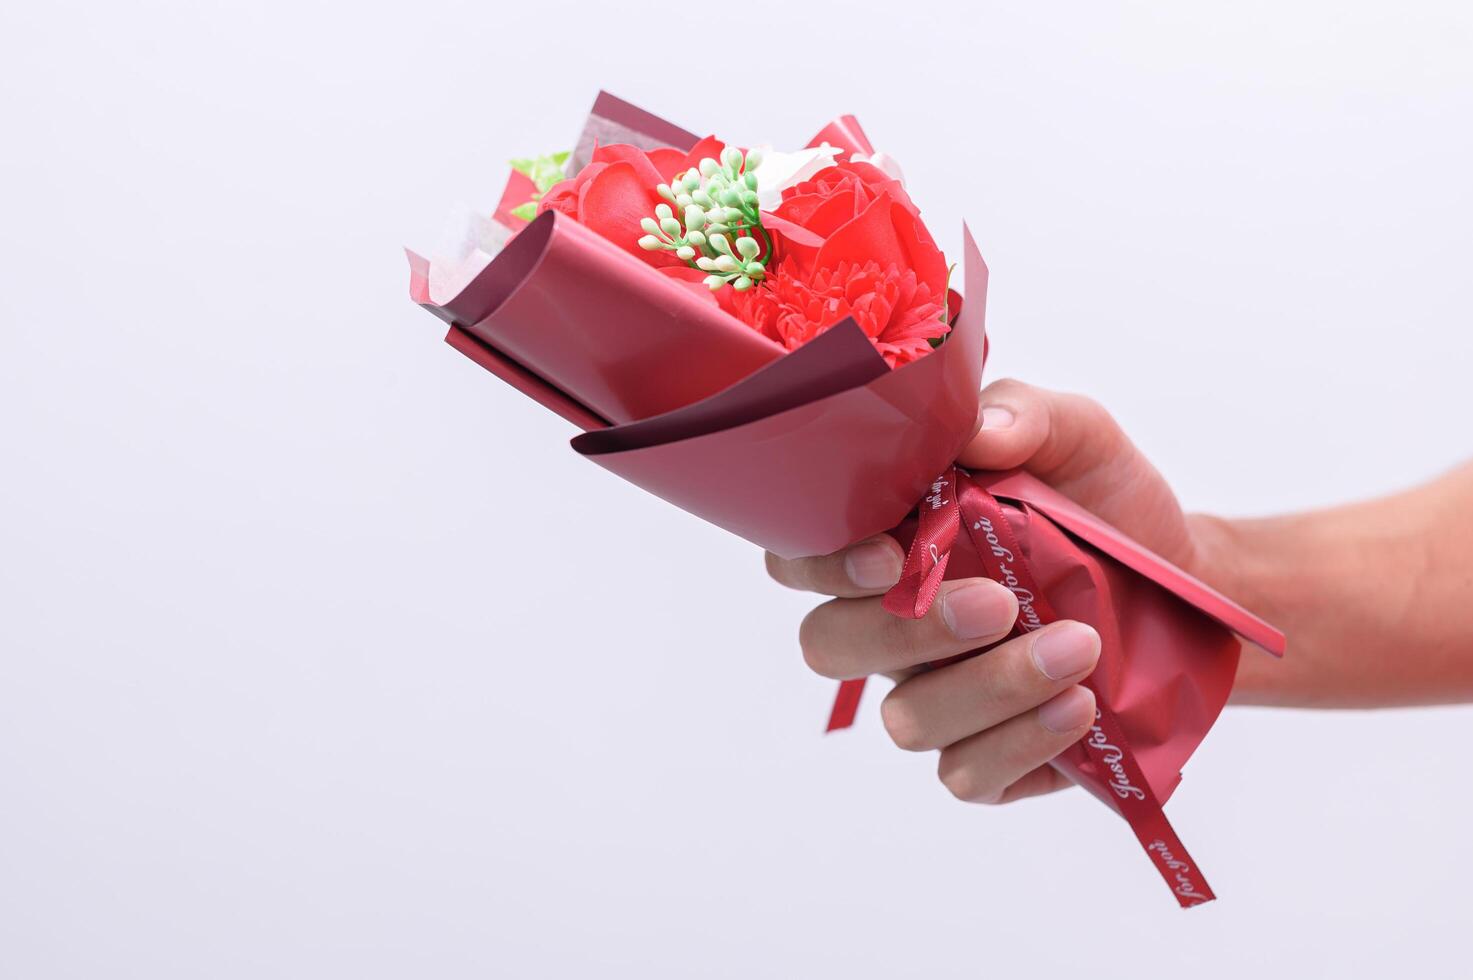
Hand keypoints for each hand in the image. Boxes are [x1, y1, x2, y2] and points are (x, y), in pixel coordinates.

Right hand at [766, 379, 1227, 803]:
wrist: (1184, 583)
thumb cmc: (1104, 502)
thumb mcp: (1076, 437)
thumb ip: (1021, 415)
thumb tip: (975, 431)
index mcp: (889, 541)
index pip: (802, 558)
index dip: (822, 564)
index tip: (891, 555)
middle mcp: (894, 623)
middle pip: (830, 646)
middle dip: (905, 632)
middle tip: (997, 606)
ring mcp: (937, 694)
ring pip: (906, 718)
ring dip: (988, 687)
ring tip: (1078, 648)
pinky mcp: (989, 757)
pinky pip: (966, 773)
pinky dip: (1019, 743)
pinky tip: (1079, 706)